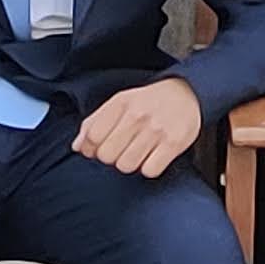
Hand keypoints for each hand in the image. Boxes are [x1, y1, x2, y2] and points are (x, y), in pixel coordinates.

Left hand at [73, 75, 207, 179]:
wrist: (187, 93)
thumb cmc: (149, 101)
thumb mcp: (120, 102)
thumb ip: (94, 123)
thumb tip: (77, 146)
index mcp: (121, 103)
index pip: (93, 136)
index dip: (91, 148)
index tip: (97, 149)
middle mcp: (137, 115)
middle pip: (107, 155)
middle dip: (110, 157)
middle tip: (120, 150)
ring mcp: (156, 130)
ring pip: (126, 165)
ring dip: (129, 164)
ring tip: (136, 153)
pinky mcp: (173, 143)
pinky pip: (150, 170)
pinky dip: (148, 168)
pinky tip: (151, 157)